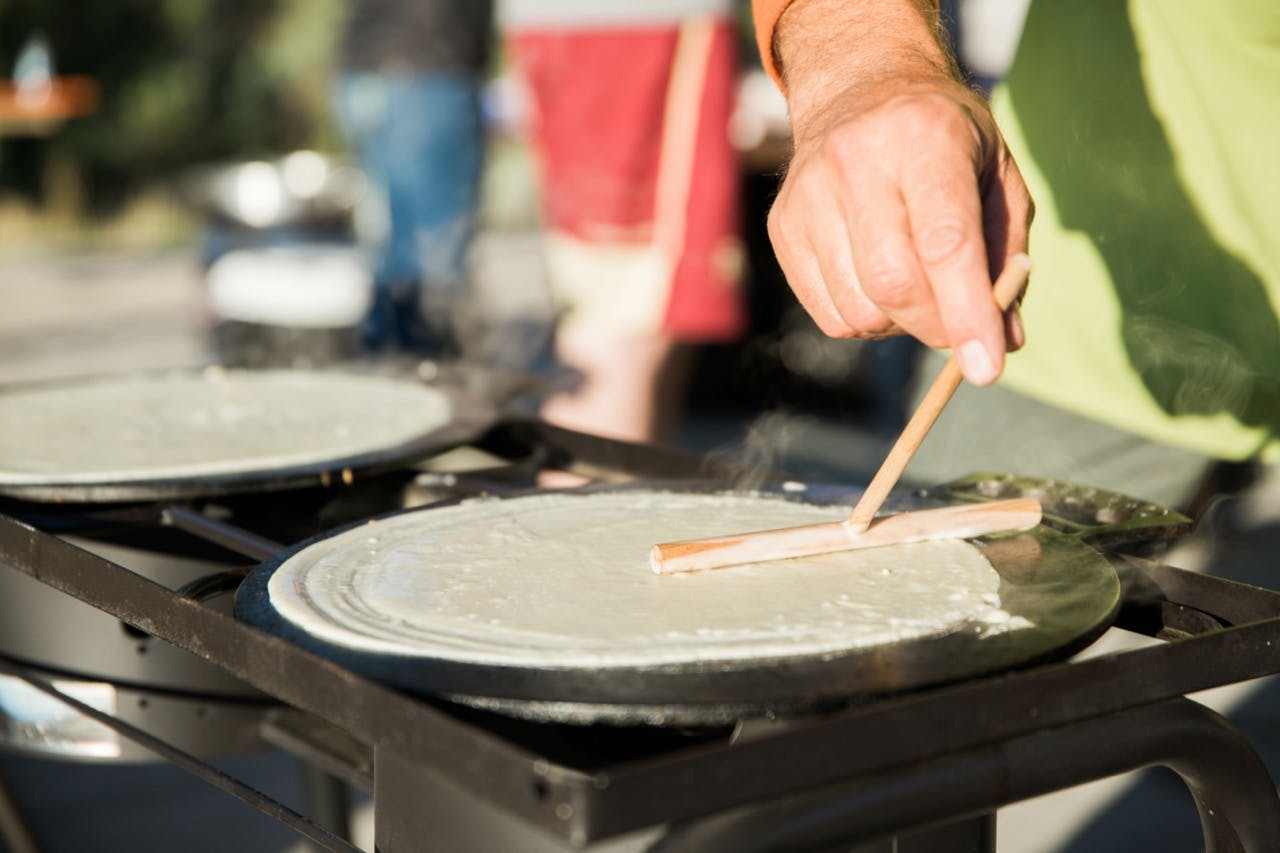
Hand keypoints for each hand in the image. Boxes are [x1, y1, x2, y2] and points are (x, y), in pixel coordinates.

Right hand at [767, 0, 1032, 384]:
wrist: (859, 92)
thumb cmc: (946, 142)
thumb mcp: (997, 178)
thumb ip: (1006, 257)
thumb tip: (1005, 341)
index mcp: (925, 136)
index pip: (944, 242)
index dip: (967, 313)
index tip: (987, 368)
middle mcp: (855, 160)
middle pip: (894, 284)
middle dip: (936, 326)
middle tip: (961, 327)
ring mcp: (807, 195)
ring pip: (860, 310)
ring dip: (900, 323)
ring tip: (915, 283)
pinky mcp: (781, 228)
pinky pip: (829, 316)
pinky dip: (866, 320)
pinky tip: (877, 281)